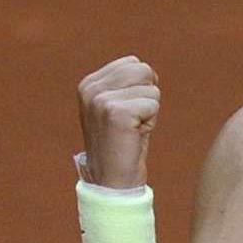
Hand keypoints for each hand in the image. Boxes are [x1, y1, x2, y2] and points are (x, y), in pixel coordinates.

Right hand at [77, 55, 160, 187]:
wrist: (112, 180)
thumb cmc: (122, 141)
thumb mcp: (116, 106)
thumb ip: (124, 83)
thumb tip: (145, 67)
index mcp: (88, 83)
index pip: (133, 63)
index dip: (140, 88)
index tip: (127, 112)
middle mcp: (91, 88)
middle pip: (144, 70)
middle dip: (147, 96)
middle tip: (133, 121)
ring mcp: (101, 100)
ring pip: (152, 88)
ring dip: (149, 110)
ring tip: (132, 129)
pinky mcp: (116, 113)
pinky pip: (154, 104)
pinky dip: (151, 121)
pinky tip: (135, 135)